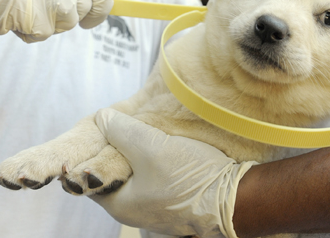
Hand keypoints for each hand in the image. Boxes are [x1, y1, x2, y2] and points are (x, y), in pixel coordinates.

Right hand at [0, 0, 111, 41]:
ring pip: (66, 23)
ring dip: (46, 26)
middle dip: (64, 19)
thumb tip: (96, 8)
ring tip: (22, 10)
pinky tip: (11, 17)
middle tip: (36, 8)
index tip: (92, 19)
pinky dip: (27, 34)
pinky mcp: (30, 8)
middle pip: (83, 8)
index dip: (102, 5)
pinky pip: (42, 34)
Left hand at [90, 108, 256, 237]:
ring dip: (138, 151)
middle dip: (118, 147)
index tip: (100, 127)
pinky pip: (156, 175)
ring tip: (145, 129)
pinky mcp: (176, 199)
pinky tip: (163, 142)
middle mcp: (135, 211)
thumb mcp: (148, 146)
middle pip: (115, 172)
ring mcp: (156, 207)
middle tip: (123, 123)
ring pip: (137, 172)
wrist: (237, 196)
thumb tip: (100, 118)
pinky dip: (155, 158)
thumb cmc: (189, 178)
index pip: (91, 175)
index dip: (93, 150)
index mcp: (120, 205)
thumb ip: (119, 130)